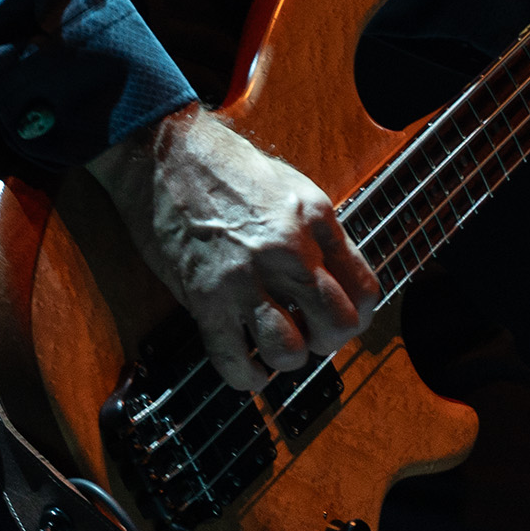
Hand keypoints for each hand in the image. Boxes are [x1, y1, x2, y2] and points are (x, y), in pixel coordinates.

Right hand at [87, 104, 379, 389]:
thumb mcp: (290, 185)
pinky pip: (235, 361)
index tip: (346, 315)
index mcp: (314, 219)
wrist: (165, 154)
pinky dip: (246, 376)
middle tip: (311, 332)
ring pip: (289, 350)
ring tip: (277, 344)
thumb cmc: (226, 166)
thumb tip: (337, 279)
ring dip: (287, 356)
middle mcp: (288, 250)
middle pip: (337, 324)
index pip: (364, 287)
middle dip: (328, 338)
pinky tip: (249, 368)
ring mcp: (246, 277)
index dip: (360, 312)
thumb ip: (318, 231)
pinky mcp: (206, 299)